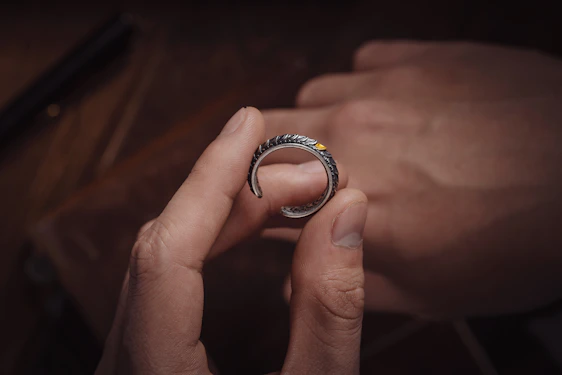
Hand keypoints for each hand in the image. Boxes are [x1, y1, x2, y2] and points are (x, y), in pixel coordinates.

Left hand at [95, 107, 367, 374]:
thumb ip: (329, 311)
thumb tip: (345, 214)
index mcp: (155, 369)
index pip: (168, 251)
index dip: (210, 178)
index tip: (247, 125)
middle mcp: (128, 358)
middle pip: (168, 242)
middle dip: (240, 195)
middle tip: (307, 177)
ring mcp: (132, 352)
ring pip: (166, 254)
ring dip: (229, 214)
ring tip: (290, 195)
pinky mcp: (147, 348)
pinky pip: (170, 275)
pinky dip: (214, 240)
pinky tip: (249, 227)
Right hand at [262, 41, 561, 317]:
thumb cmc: (516, 241)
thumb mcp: (431, 293)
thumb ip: (349, 285)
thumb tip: (294, 283)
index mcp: (345, 204)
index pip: (257, 195)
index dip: (254, 205)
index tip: (268, 212)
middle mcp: (348, 137)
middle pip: (262, 135)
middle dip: (268, 158)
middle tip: (300, 177)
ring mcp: (379, 88)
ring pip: (308, 98)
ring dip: (319, 123)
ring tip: (360, 142)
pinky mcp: (415, 55)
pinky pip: (358, 63)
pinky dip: (361, 87)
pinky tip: (393, 107)